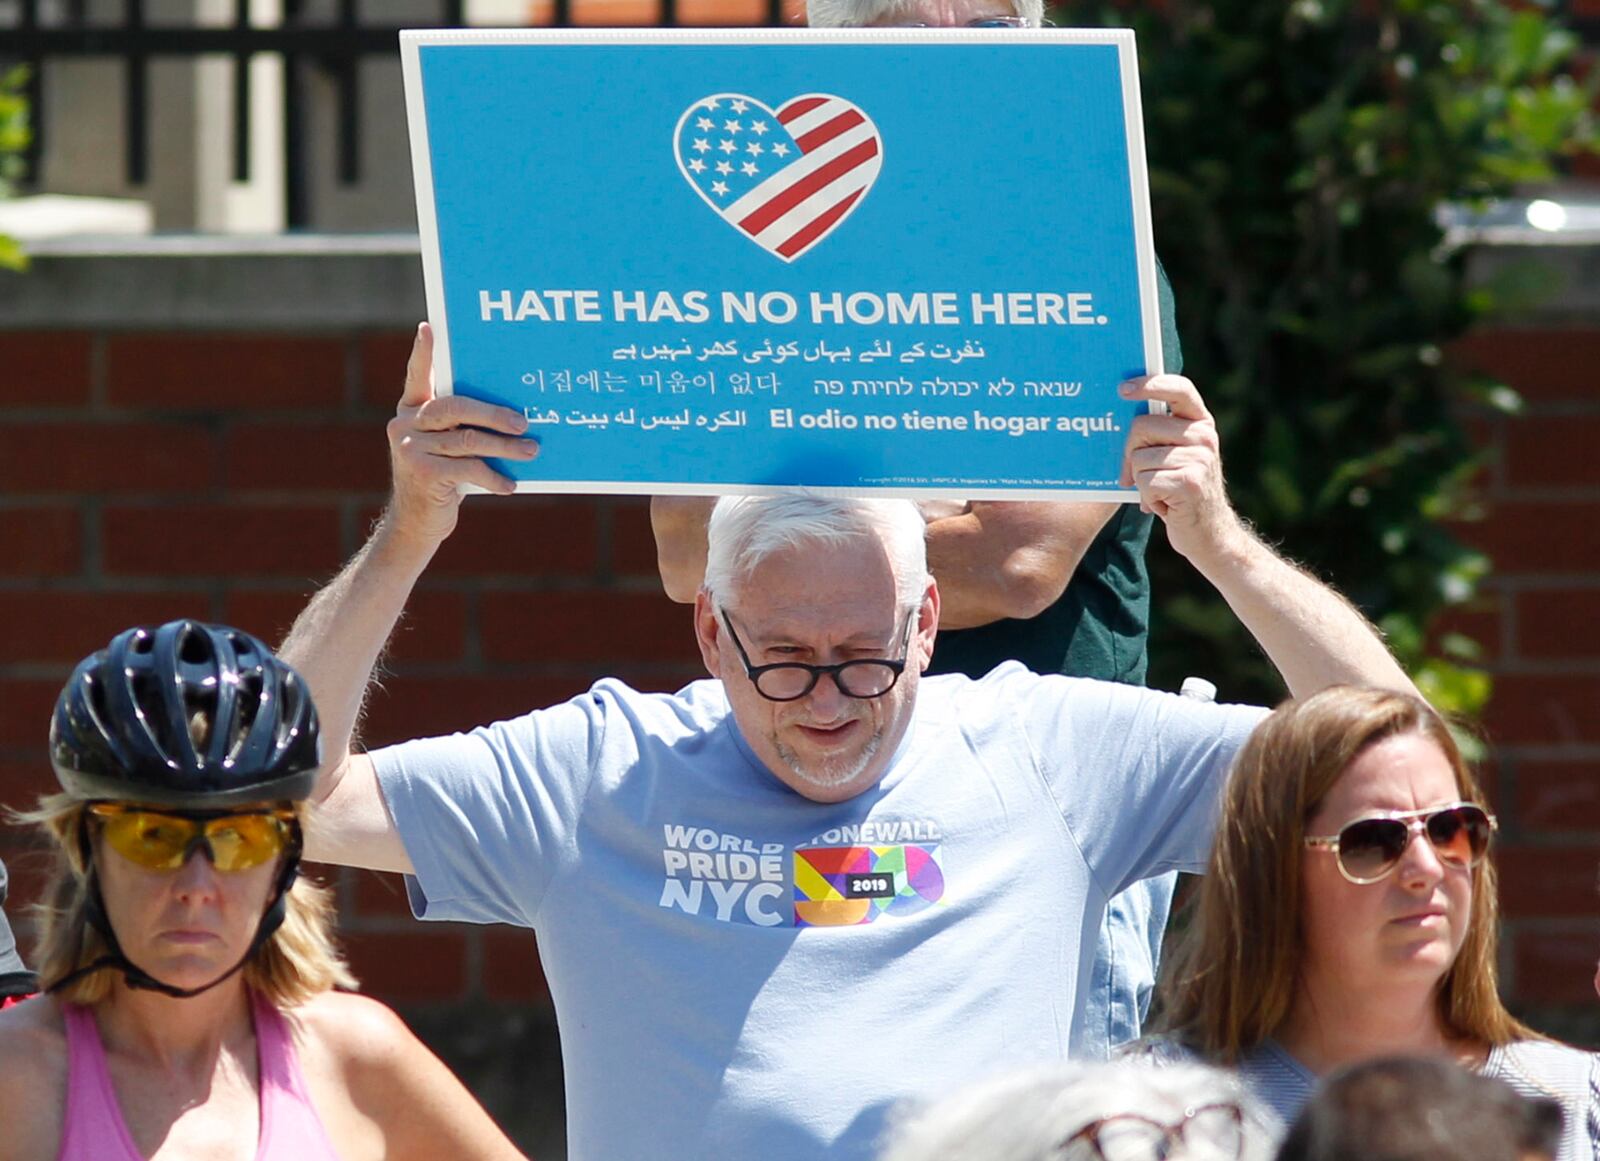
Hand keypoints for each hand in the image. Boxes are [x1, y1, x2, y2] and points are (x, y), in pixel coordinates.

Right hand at [383, 322, 537, 546]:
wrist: (416, 523)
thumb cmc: (442, 478)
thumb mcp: (446, 448)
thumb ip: (460, 427)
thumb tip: (513, 416)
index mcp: (411, 409)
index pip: (417, 375)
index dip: (423, 352)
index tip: (429, 327)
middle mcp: (405, 424)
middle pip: (456, 406)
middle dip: (495, 413)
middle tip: (524, 422)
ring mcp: (410, 448)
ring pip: (468, 440)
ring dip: (506, 447)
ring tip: (532, 451)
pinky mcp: (422, 473)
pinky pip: (468, 468)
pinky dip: (494, 477)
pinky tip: (510, 485)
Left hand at [1119, 374, 1242, 563]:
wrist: (1209, 534)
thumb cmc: (1180, 492)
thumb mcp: (1175, 456)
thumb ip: (1157, 433)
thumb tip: (1115, 418)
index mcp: (1201, 423)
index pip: (1179, 389)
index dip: (1150, 384)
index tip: (1124, 389)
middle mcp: (1204, 436)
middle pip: (1141, 426)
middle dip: (1129, 453)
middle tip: (1137, 475)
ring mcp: (1200, 458)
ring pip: (1139, 458)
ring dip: (1140, 481)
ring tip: (1161, 492)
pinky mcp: (1190, 482)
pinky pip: (1144, 481)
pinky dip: (1146, 498)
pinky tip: (1164, 505)